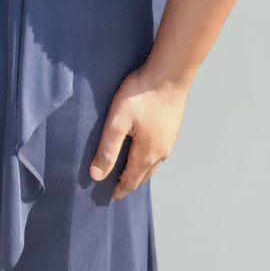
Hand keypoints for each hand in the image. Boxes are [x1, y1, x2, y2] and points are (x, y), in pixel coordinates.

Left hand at [88, 67, 189, 200]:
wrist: (170, 73)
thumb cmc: (141, 94)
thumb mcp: (118, 121)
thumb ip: (107, 149)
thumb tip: (97, 176)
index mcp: (147, 153)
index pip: (130, 180)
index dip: (119, 190)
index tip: (109, 198)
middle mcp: (161, 151)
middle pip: (143, 176)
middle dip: (128, 184)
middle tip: (115, 189)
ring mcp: (169, 140)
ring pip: (152, 165)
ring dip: (139, 172)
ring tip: (127, 174)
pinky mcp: (172, 128)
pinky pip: (158, 152)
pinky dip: (147, 160)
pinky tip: (143, 152)